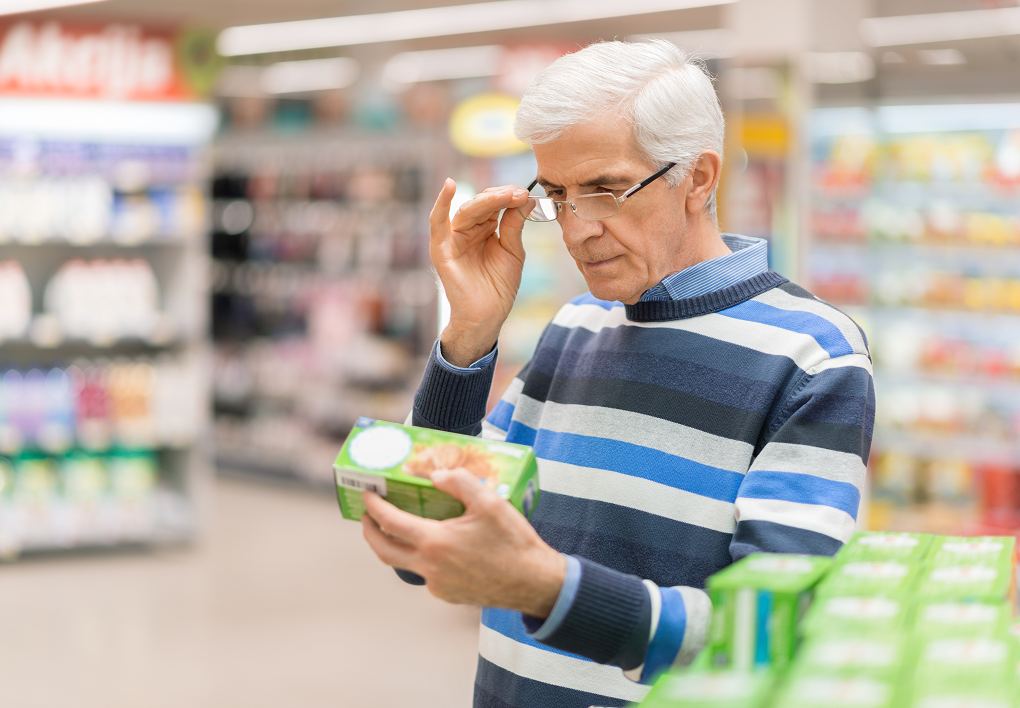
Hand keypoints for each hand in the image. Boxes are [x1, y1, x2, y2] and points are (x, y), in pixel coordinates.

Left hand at [361, 467, 564, 618]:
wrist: (533, 583)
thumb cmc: (513, 542)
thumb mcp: (490, 502)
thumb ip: (459, 482)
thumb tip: (435, 476)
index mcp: (434, 542)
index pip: (390, 522)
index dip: (374, 506)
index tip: (367, 494)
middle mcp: (429, 567)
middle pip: (384, 551)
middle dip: (369, 532)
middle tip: (366, 516)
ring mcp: (437, 585)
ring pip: (405, 564)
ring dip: (397, 546)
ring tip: (401, 528)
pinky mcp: (448, 595)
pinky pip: (427, 574)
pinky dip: (423, 558)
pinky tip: (438, 546)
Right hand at [430, 180, 530, 366]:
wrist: (487, 317)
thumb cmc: (498, 288)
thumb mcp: (512, 251)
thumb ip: (514, 225)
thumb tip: (524, 198)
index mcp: (483, 229)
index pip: (494, 204)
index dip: (509, 196)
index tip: (526, 194)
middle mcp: (466, 230)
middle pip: (482, 204)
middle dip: (501, 196)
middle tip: (519, 193)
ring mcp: (452, 239)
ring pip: (467, 210)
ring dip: (487, 200)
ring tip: (506, 195)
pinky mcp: (442, 249)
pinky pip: (437, 222)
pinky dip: (441, 203)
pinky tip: (450, 186)